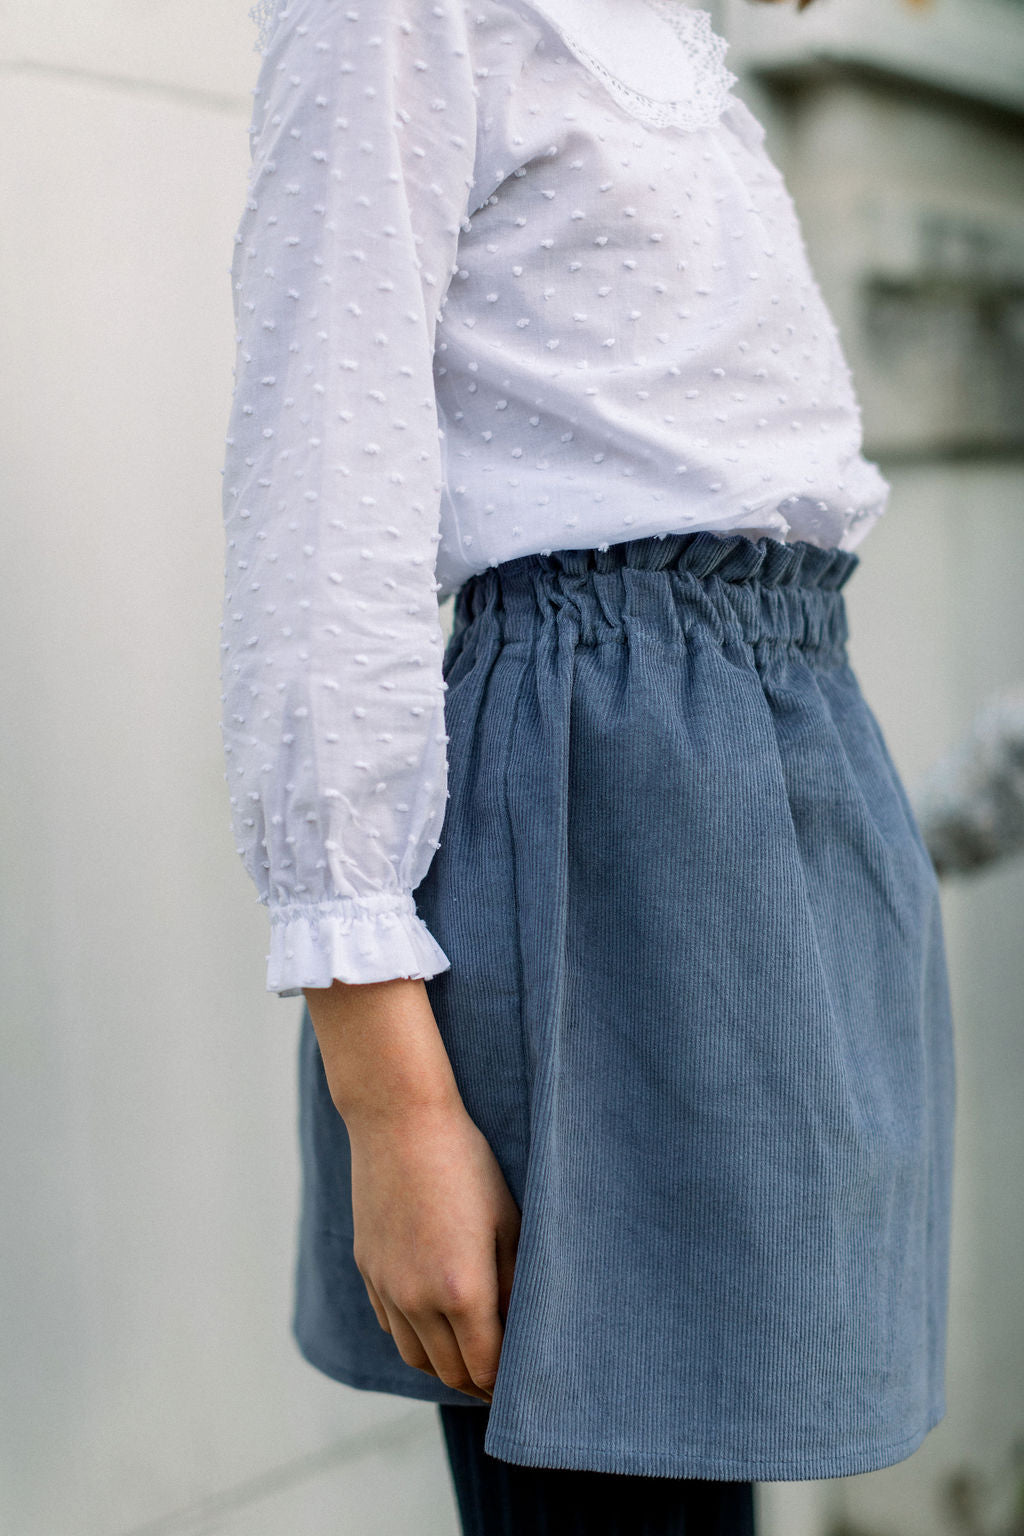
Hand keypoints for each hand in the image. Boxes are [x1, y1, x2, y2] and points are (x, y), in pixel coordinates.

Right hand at [303, 976, 520, 1402]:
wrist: (400, 1121)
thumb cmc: (466, 1163)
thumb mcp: (508, 1220)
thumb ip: (515, 1282)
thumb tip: (522, 1328)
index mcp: (462, 1290)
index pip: (486, 1366)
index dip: (506, 1385)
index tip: (524, 1384)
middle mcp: (418, 1300)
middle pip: (450, 1371)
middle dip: (479, 1383)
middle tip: (503, 1384)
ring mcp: (388, 1287)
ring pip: (415, 1356)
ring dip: (444, 1367)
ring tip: (470, 1359)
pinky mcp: (368, 1270)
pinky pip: (391, 1326)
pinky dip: (415, 1338)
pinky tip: (434, 1325)